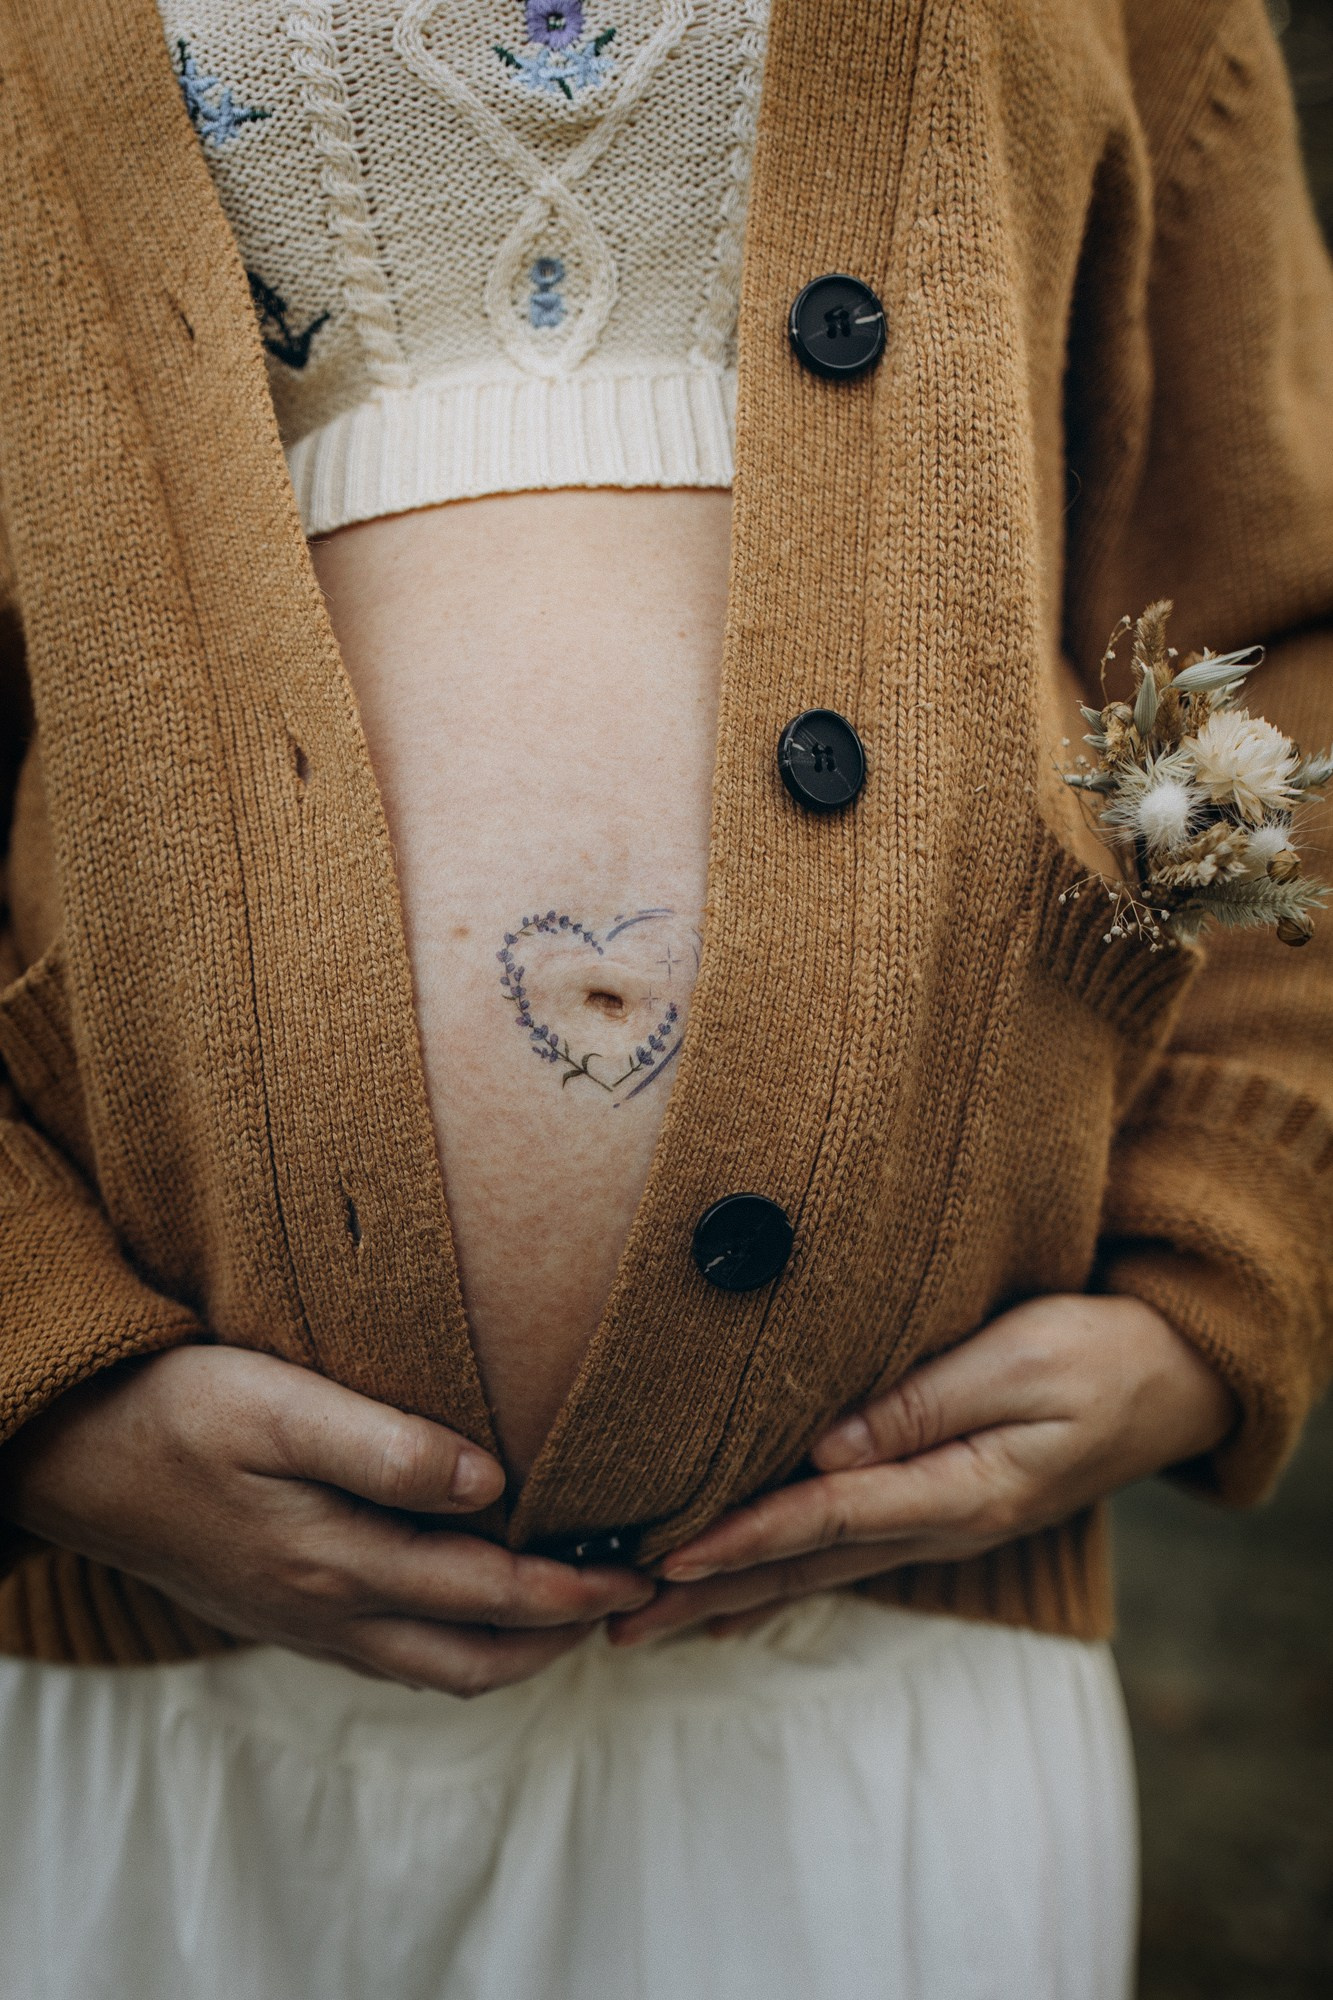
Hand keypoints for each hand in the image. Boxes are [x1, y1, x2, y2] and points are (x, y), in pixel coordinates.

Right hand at [0, 1346, 651, 1693]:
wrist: (76, 1460)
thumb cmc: (177, 1412)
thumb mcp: (277, 1405)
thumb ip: (383, 1446)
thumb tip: (488, 1481)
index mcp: (338, 1564)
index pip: (490, 1594)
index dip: (576, 1588)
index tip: (647, 1569)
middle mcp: (331, 1613)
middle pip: (476, 1658)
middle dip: (564, 1635)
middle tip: (636, 1596)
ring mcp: (307, 1625)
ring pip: (438, 1669)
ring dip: (517, 1648)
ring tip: (577, 1606)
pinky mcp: (289, 1616)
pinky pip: (396, 1656)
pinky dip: (461, 1644)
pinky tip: (479, 1603)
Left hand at [609, 1293, 1236, 1646]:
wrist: (1171, 1381)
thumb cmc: (1098, 1356)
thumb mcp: (1023, 1361)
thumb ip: (926, 1400)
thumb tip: (830, 1442)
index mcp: (959, 1489)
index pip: (829, 1515)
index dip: (745, 1534)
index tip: (669, 1556)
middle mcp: (939, 1521)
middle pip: (802, 1562)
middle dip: (708, 1594)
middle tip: (617, 1624)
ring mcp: (937, 1522)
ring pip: (813, 1566)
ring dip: (728, 1597)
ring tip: (646, 1623)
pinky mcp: (935, 1506)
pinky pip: (840, 1551)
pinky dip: (777, 1574)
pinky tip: (732, 1601)